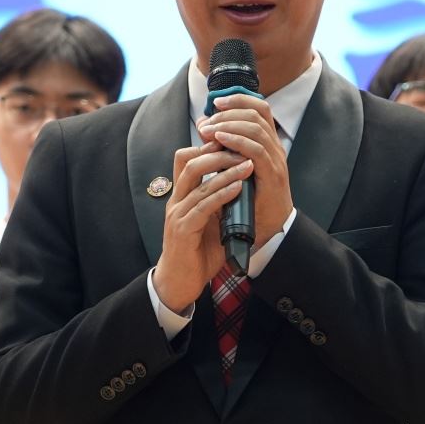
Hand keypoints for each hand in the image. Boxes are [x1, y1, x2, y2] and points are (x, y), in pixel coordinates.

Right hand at [150, 143, 253, 308]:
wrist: (181, 282)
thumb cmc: (198, 252)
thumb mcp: (212, 220)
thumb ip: (221, 202)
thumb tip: (244, 184)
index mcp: (182, 194)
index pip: (187, 157)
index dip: (208, 146)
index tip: (234, 140)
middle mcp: (177, 199)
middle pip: (190, 161)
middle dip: (218, 151)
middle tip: (242, 147)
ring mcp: (178, 213)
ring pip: (197, 180)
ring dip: (225, 169)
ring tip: (248, 164)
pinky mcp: (183, 229)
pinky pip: (203, 205)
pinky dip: (222, 193)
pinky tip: (239, 187)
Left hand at [196, 94, 292, 246]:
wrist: (270, 230)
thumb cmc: (251, 201)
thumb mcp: (236, 168)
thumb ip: (225, 148)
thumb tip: (204, 126)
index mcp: (268, 144)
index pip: (260, 109)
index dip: (239, 99)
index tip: (216, 102)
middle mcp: (275, 148)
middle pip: (257, 113)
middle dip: (229, 112)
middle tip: (207, 120)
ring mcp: (276, 161)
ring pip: (256, 128)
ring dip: (229, 125)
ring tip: (208, 130)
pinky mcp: (272, 176)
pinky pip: (256, 150)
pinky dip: (236, 141)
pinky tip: (220, 140)